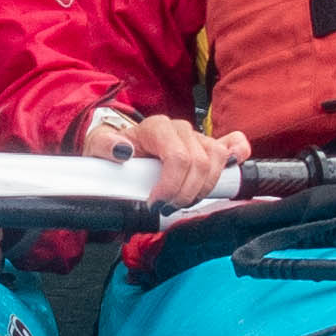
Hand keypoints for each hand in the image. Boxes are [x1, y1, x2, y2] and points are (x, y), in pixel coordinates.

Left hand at [87, 106, 250, 209]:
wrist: (118, 146)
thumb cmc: (110, 149)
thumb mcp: (98, 146)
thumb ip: (105, 145)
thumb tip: (122, 150)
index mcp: (156, 128)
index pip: (178, 157)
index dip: (171, 186)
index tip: (156, 204)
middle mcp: (180, 130)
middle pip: (200, 163)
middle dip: (185, 193)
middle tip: (167, 208)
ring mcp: (196, 137)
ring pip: (217, 160)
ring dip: (204, 188)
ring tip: (183, 201)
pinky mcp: (206, 146)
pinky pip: (233, 144)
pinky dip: (237, 155)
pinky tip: (233, 167)